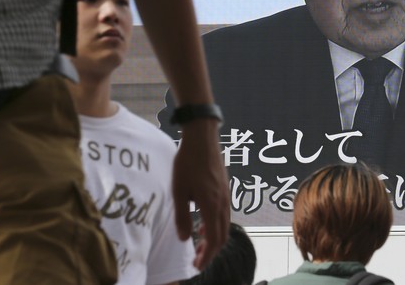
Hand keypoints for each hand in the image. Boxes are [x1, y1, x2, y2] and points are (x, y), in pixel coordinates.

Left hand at [172, 118, 229, 268]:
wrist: (203, 138)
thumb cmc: (187, 162)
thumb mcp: (178, 190)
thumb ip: (182, 216)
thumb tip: (185, 238)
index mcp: (211, 205)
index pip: (214, 239)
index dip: (207, 256)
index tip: (197, 266)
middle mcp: (223, 203)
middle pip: (223, 236)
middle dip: (211, 251)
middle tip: (197, 260)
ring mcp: (226, 195)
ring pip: (225, 225)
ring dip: (214, 239)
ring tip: (199, 244)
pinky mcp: (225, 189)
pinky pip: (224, 214)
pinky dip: (216, 225)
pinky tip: (203, 223)